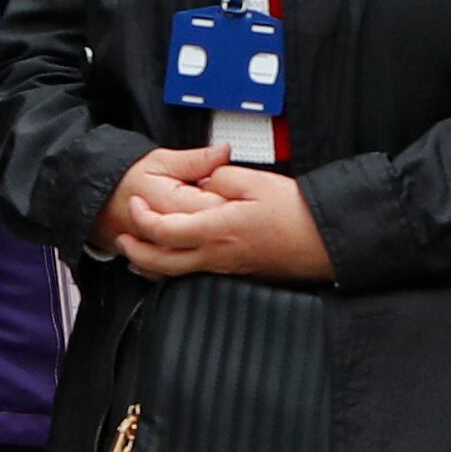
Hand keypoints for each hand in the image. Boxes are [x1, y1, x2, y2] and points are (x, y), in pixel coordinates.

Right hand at [95, 144, 231, 259]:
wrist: (95, 203)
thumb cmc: (124, 180)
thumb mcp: (159, 161)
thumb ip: (195, 160)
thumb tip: (223, 152)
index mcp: (173, 205)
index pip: (220, 207)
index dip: (234, 198)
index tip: (238, 190)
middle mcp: (170, 234)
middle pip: (216, 232)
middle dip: (228, 219)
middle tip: (227, 206)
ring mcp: (163, 252)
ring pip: (202, 253)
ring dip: (212, 238)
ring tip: (210, 222)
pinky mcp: (159, 264)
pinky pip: (184, 267)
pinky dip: (195, 255)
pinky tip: (198, 241)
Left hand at [116, 161, 329, 282]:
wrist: (327, 241)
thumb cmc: (298, 214)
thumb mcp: (258, 182)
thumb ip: (222, 177)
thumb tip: (206, 181)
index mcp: (216, 228)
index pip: (163, 229)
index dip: (143, 218)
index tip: (137, 204)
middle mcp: (216, 254)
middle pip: (160, 261)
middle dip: (135, 250)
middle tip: (124, 237)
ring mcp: (226, 267)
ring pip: (175, 274)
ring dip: (150, 264)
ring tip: (139, 255)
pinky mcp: (238, 272)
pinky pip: (195, 274)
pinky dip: (175, 269)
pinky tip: (176, 261)